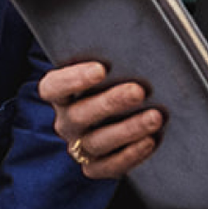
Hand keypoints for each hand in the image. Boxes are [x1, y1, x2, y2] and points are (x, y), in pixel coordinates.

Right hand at [39, 61, 163, 180]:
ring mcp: (78, 145)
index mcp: (59, 92)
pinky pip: (107, 167)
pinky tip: (149, 141)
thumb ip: (111, 56)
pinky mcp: (94, 166)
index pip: (53, 87)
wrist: (120, 112)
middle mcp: (65, 120)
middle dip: (111, 103)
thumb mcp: (106, 66)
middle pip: (80, 115)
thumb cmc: (113, 79)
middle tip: (138, 91)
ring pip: (97, 142)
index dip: (73, 79)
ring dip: (128, 129)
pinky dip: (129, 155)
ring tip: (154, 117)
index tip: (101, 69)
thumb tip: (133, 41)